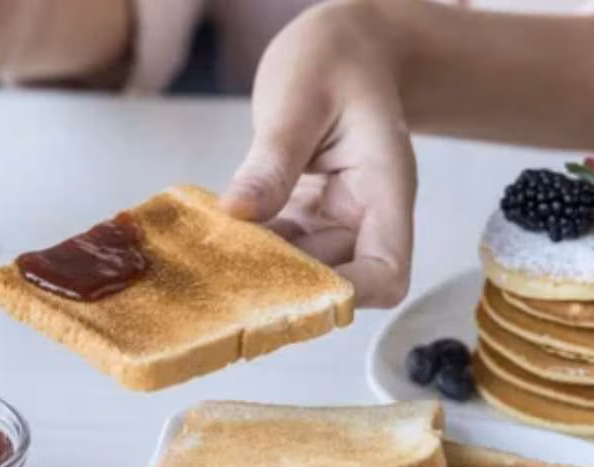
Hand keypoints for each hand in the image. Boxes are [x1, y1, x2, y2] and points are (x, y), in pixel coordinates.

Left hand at [221, 0, 416, 308]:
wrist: (347, 44)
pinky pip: (279, 248)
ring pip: (301, 271)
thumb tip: (238, 212)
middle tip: (220, 276)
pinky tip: (213, 239)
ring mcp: (335, 219)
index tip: (285, 292)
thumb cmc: (335, 59)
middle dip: (283, 287)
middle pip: (335, 282)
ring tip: (208, 260)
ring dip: (259, 271)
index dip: (343, 295)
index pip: (385, 273)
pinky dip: (249, 248)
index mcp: (384, 190)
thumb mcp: (299, 97)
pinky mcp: (306, 216)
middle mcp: (365, 216)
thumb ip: (272, 157)